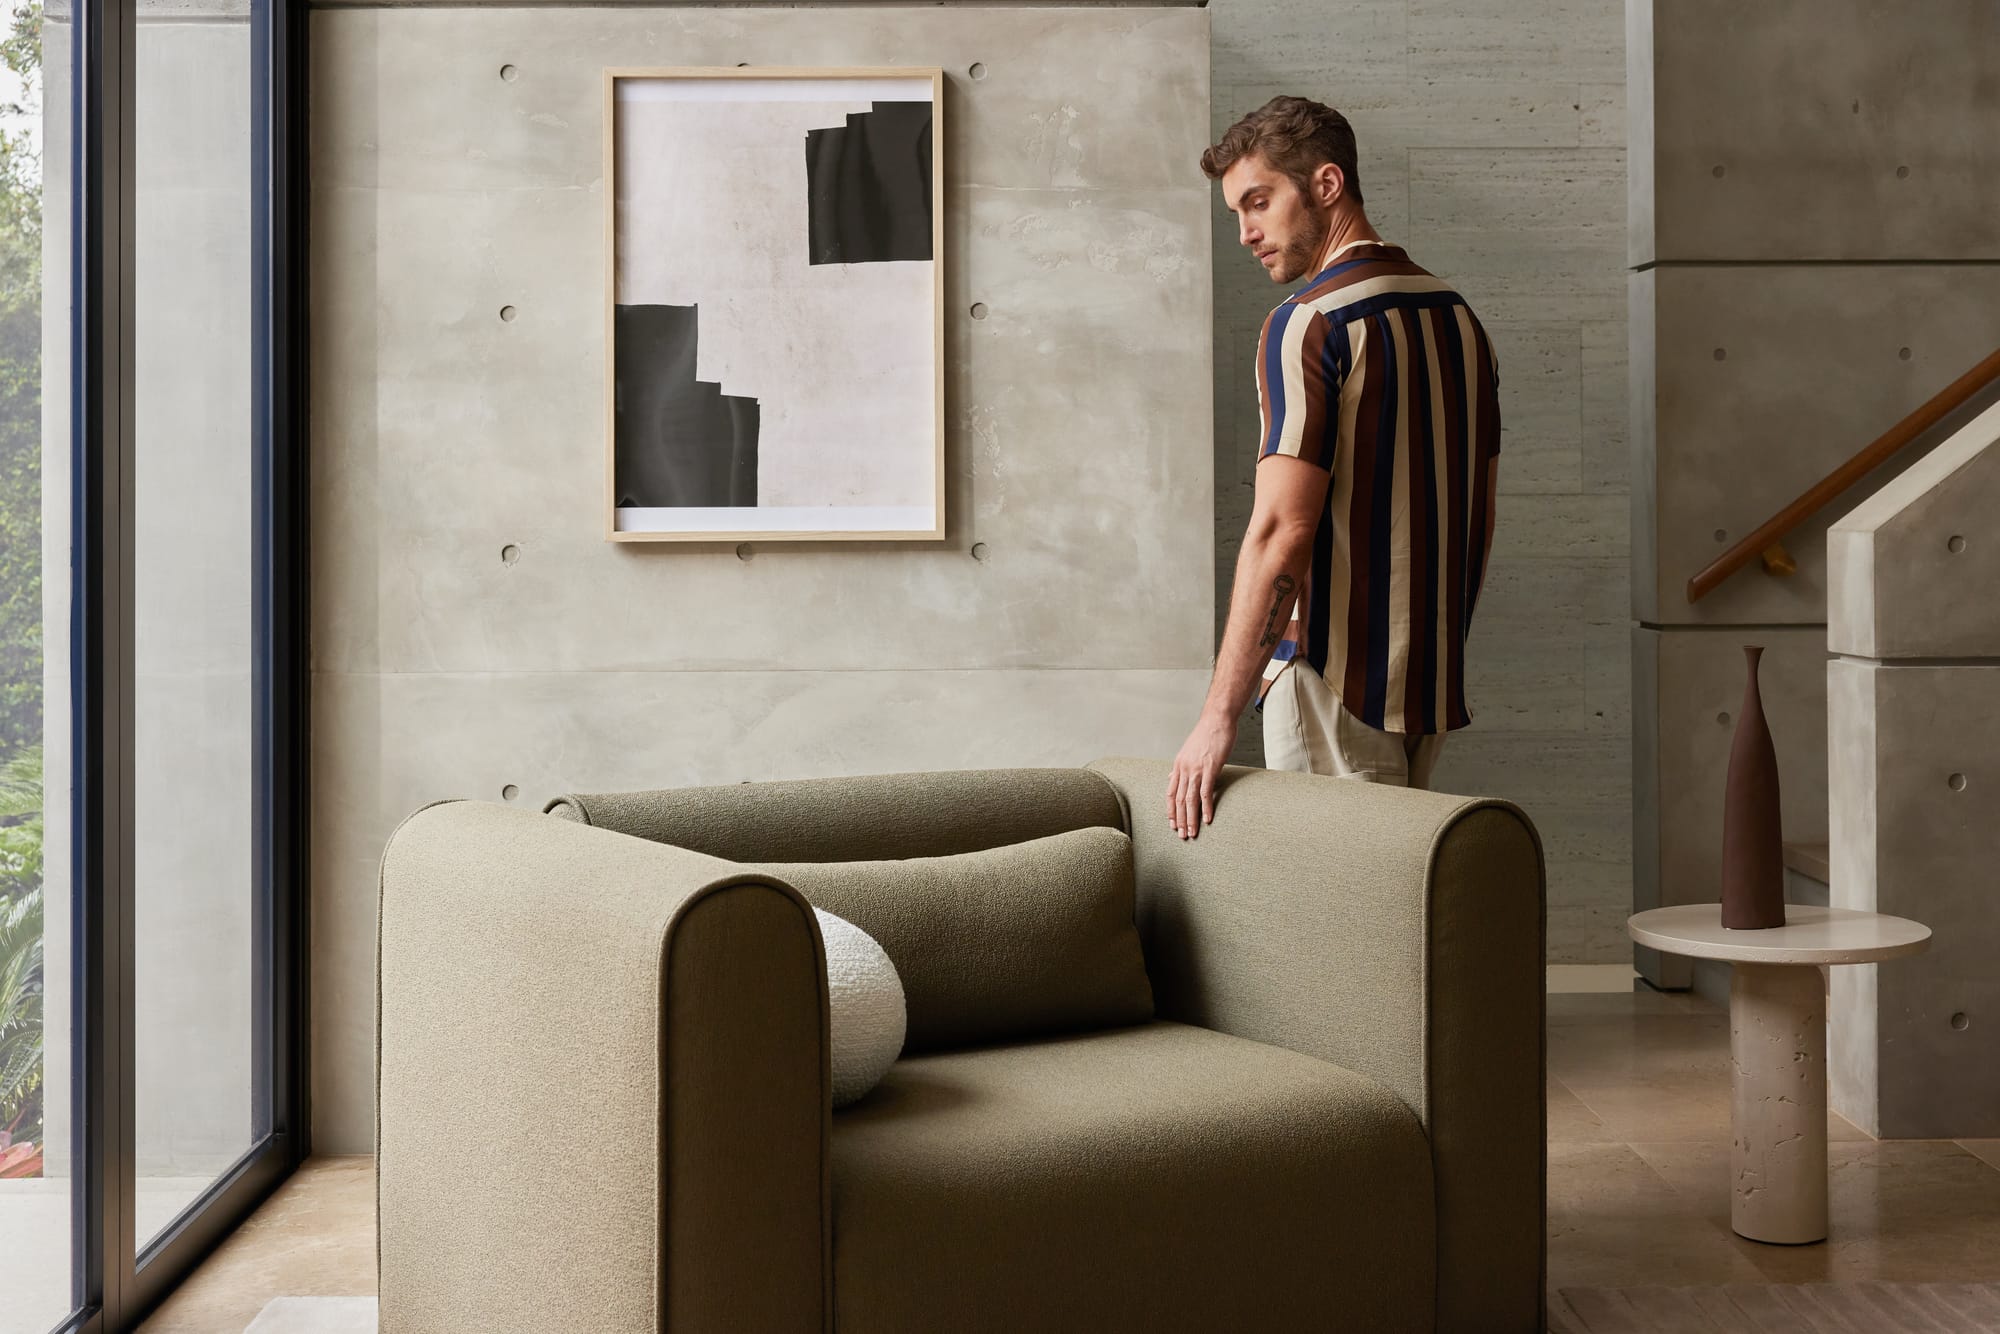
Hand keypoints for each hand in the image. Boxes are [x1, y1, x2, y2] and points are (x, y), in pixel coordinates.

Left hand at [1167, 710, 1236, 839]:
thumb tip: (1171, 776)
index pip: (1170, 793)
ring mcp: (1196, 769)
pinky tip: (1207, 819)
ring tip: (1193, 833)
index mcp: (1178, 765)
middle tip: (1182, 836)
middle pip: (1178, 800)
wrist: (1217, 719)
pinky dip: (1206, 807)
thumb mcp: (1187, 750)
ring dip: (1191, 819)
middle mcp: (1184, 769)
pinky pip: (1205, 792)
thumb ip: (1180, 766)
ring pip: (1189, 800)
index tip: (1173, 824)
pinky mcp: (1210, 768)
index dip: (1170, 811)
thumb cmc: (1206, 734)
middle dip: (1180, 820)